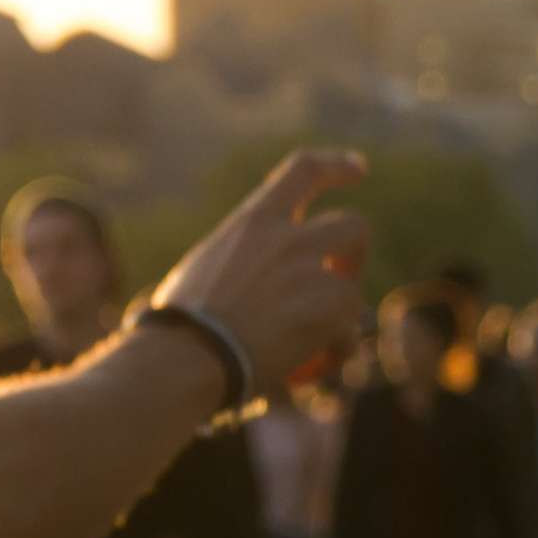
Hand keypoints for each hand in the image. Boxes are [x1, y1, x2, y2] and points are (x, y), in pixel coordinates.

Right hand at [160, 150, 373, 393]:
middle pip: (353, 225)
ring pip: (353, 291)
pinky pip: (349, 335)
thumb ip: (244, 261)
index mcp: (254, 222)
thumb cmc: (179, 324)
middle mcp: (288, 239)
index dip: (337, 166)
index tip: (359, 169)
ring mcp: (312, 273)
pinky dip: (330, 355)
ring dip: (338, 320)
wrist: (186, 357)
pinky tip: (300, 371)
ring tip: (305, 347)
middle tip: (337, 284)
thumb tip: (254, 286)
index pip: (304, 170)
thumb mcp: (204, 268)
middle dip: (354, 255)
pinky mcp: (330, 311)